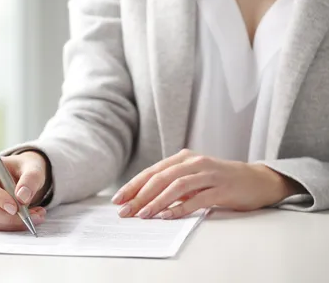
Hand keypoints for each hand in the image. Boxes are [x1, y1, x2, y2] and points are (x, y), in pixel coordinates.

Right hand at [0, 151, 48, 230]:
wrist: (21, 176)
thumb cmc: (23, 168)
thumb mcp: (33, 167)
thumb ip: (30, 179)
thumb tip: (22, 197)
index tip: (15, 206)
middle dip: (7, 217)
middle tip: (29, 215)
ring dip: (13, 223)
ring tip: (35, 215)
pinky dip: (11, 225)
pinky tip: (25, 217)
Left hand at [111, 149, 298, 219]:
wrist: (256, 180)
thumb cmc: (219, 180)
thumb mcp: (192, 176)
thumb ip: (172, 183)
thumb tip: (141, 200)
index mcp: (183, 158)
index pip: (152, 171)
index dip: (133, 185)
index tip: (118, 199)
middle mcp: (194, 162)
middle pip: (161, 178)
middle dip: (140, 195)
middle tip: (126, 211)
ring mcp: (209, 174)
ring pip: (177, 186)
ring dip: (157, 202)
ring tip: (143, 215)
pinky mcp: (222, 188)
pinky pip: (198, 198)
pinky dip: (181, 208)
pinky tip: (168, 216)